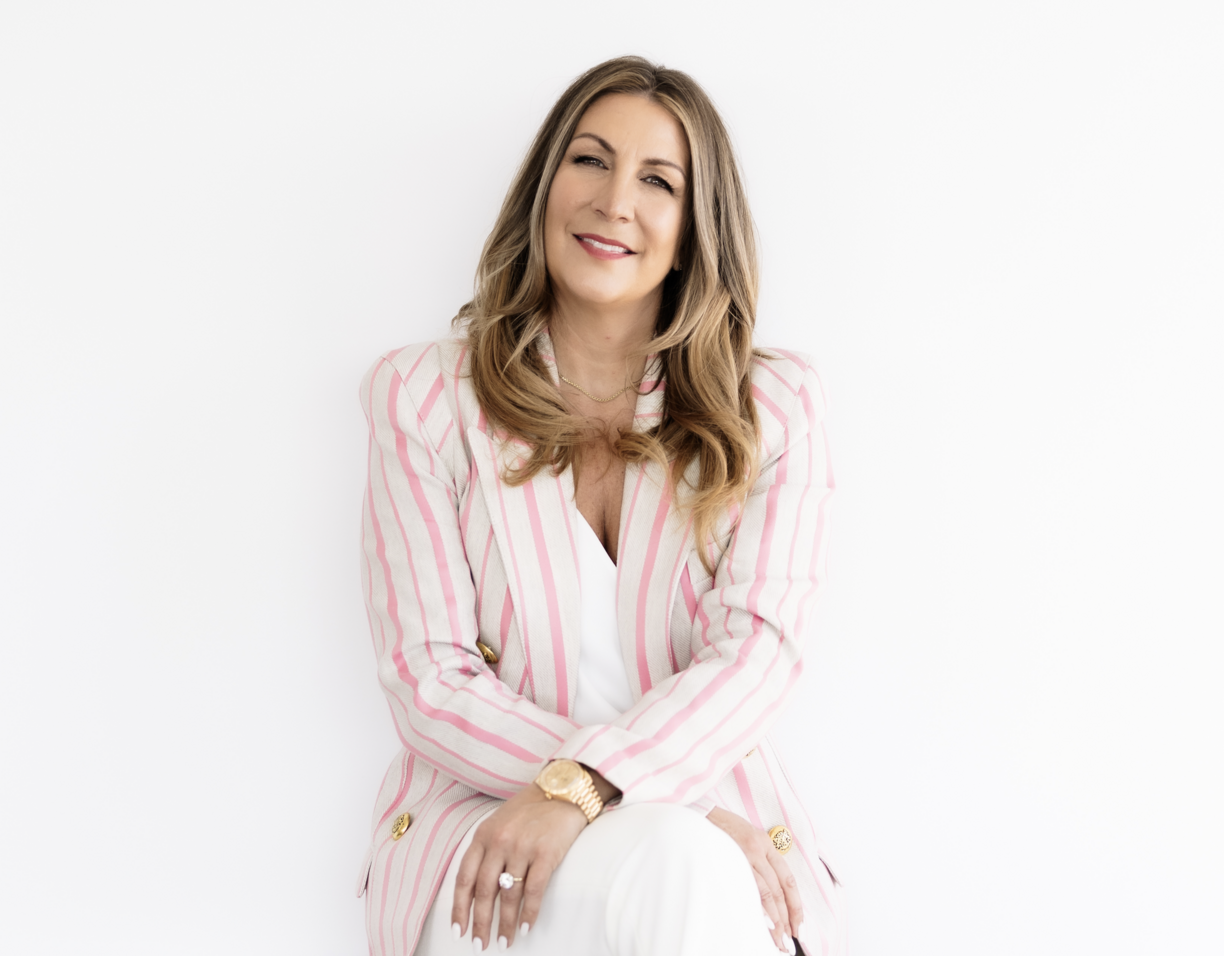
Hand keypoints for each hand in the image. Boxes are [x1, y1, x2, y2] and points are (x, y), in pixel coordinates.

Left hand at [451, 782, 587, 950]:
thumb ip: (486, 850)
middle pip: (484, 891)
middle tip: (481, 945)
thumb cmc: (530, 809)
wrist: (563, 789)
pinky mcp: (546, 853)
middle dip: (480, 923)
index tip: (459, 930)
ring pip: (508, 895)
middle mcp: (499, 841)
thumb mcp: (499, 823)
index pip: (464, 878)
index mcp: (483, 835)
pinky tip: (526, 927)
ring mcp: (522, 847)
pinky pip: (534, 891)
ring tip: (505, 942)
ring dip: (505, 923)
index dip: (459, 908)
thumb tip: (477, 891)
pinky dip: (529, 913)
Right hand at [706, 807, 803, 954]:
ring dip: (774, 918)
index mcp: (766, 844)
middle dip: (786, 919)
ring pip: (766, 892)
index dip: (796, 906)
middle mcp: (759, 849)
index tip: (798, 926)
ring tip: (776, 938)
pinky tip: (760, 921)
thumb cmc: (720, 829)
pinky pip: (747, 887)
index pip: (788, 880)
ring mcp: (744, 854)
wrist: (698, 813)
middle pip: (779, 890)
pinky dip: (756, 907)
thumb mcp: (745, 838)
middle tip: (788, 940)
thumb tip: (768, 897)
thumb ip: (758, 861)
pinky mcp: (729, 858)